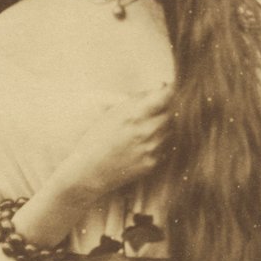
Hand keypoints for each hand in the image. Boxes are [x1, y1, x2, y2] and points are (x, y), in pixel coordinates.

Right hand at [56, 82, 173, 199]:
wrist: (90, 172)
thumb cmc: (96, 139)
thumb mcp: (112, 113)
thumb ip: (137, 100)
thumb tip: (159, 88)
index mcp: (135, 114)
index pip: (165, 96)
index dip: (168, 90)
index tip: (166, 88)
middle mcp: (147, 131)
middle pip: (170, 113)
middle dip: (163, 109)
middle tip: (150, 111)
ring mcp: (151, 148)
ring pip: (169, 130)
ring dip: (162, 125)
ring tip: (143, 128)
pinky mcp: (153, 163)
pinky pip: (165, 146)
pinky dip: (158, 141)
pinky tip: (142, 143)